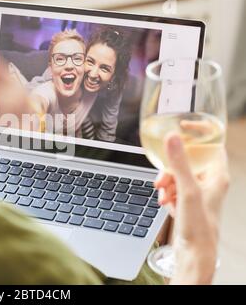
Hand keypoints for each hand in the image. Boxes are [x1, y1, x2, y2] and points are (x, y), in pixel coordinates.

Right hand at [155, 134, 228, 283]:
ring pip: (178, 175)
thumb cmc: (199, 226)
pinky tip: (165, 204)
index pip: (212, 143)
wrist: (194, 252)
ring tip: (162, 196)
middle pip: (188, 160)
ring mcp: (199, 191)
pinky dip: (167, 193)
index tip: (183, 126)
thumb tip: (173, 137)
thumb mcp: (187, 190)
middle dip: (170, 168)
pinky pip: (174, 188)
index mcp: (217, 174)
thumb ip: (179, 163)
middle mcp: (210, 181)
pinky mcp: (189, 201)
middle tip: (161, 179)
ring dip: (166, 183)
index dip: (199, 131)